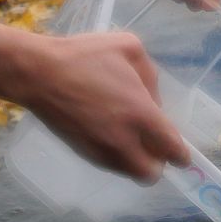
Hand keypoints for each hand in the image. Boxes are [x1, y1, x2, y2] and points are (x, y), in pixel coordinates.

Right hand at [0, 23, 187, 182]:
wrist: (39, 73)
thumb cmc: (84, 56)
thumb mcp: (128, 48)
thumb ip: (150, 75)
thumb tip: (152, 99)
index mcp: (142, 114)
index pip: (173, 149)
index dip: (181, 155)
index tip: (181, 153)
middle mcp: (124, 140)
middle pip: (151, 173)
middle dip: (157, 163)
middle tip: (152, 144)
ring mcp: (101, 150)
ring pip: (128, 172)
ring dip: (134, 160)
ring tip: (126, 135)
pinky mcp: (82, 152)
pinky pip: (108, 164)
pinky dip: (114, 155)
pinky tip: (106, 131)